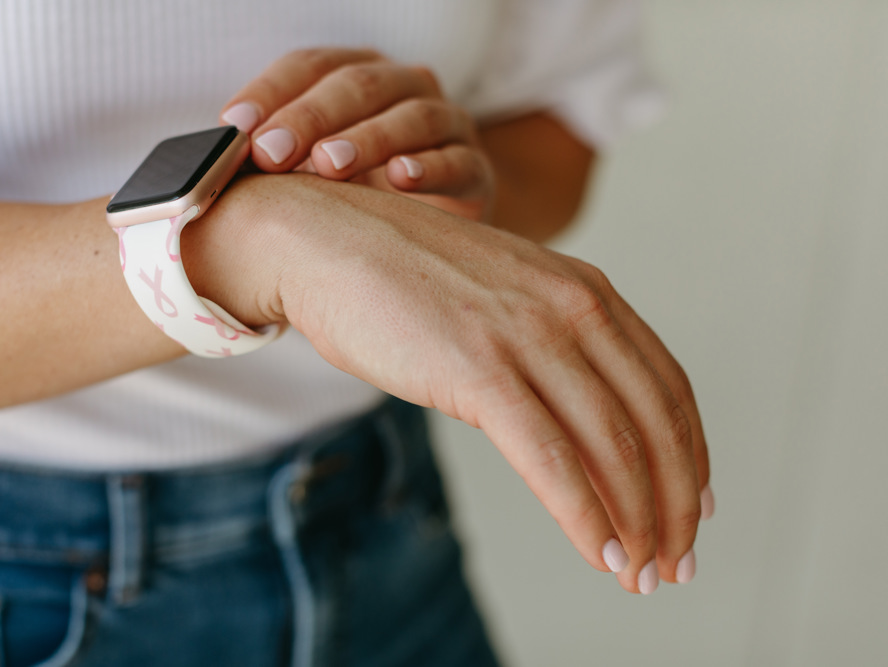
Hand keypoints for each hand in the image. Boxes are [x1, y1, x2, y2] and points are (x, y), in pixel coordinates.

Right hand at [186, 174, 711, 594]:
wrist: (324, 239)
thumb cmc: (403, 276)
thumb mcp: (500, 299)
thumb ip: (544, 347)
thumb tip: (566, 426)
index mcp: (585, 290)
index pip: (667, 385)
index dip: (690, 456)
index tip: (695, 508)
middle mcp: (572, 308)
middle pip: (655, 423)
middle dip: (675, 504)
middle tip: (675, 562)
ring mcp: (527, 336)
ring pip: (613, 447)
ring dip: (637, 522)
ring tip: (641, 574)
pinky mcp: (479, 369)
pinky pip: (551, 459)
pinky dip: (584, 516)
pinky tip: (600, 555)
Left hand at [218, 48, 494, 221]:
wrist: (432, 241)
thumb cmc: (360, 199)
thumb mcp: (313, 172)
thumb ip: (277, 156)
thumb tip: (219, 158)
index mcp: (358, 75)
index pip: (311, 65)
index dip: (272, 92)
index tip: (234, 128)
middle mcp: (405, 87)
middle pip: (358, 85)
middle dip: (311, 117)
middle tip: (273, 152)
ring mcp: (446, 124)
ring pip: (410, 116)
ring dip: (367, 138)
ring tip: (329, 165)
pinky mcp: (475, 168)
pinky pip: (455, 159)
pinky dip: (428, 167)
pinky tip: (400, 179)